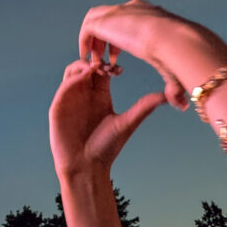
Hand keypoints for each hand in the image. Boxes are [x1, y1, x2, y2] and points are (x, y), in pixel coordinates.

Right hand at [49, 60, 165, 179]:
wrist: (87, 167)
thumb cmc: (106, 149)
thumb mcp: (127, 123)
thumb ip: (144, 107)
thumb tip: (167, 97)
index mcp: (101, 95)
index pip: (103, 70)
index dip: (109, 63)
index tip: (119, 68)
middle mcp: (85, 94)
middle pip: (87, 65)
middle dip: (95, 59)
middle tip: (106, 62)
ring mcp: (70, 99)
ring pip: (72, 71)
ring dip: (82, 65)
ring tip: (95, 67)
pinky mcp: (59, 106)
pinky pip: (64, 86)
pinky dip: (73, 77)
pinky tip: (84, 77)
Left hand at [78, 0, 226, 109]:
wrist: (174, 40)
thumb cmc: (180, 55)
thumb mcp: (172, 68)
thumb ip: (172, 86)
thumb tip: (181, 106)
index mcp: (149, 14)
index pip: (127, 23)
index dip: (119, 43)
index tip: (115, 63)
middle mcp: (132, 9)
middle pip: (109, 19)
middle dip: (104, 40)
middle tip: (103, 63)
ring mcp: (117, 12)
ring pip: (96, 21)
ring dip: (94, 40)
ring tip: (93, 61)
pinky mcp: (104, 19)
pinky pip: (88, 29)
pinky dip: (85, 42)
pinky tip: (86, 58)